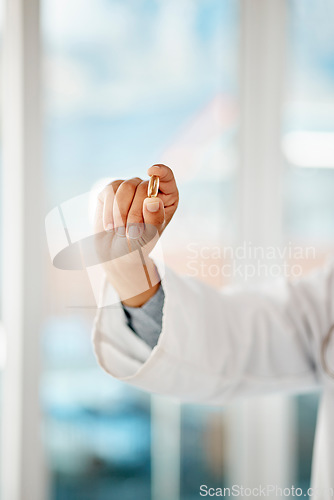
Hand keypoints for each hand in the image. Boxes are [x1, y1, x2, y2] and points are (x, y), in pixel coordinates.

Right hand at [94, 164, 178, 305]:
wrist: (115, 255)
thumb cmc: (138, 246)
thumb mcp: (149, 237)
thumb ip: (154, 219)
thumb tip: (153, 200)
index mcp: (166, 198)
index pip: (167, 177)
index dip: (161, 171)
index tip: (152, 171)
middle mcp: (149, 189)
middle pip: (143, 187)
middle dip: (135, 213)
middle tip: (132, 234)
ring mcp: (130, 188)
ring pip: (125, 188)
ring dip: (121, 214)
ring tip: (121, 232)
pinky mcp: (110, 190)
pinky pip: (109, 192)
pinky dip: (109, 212)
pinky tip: (111, 226)